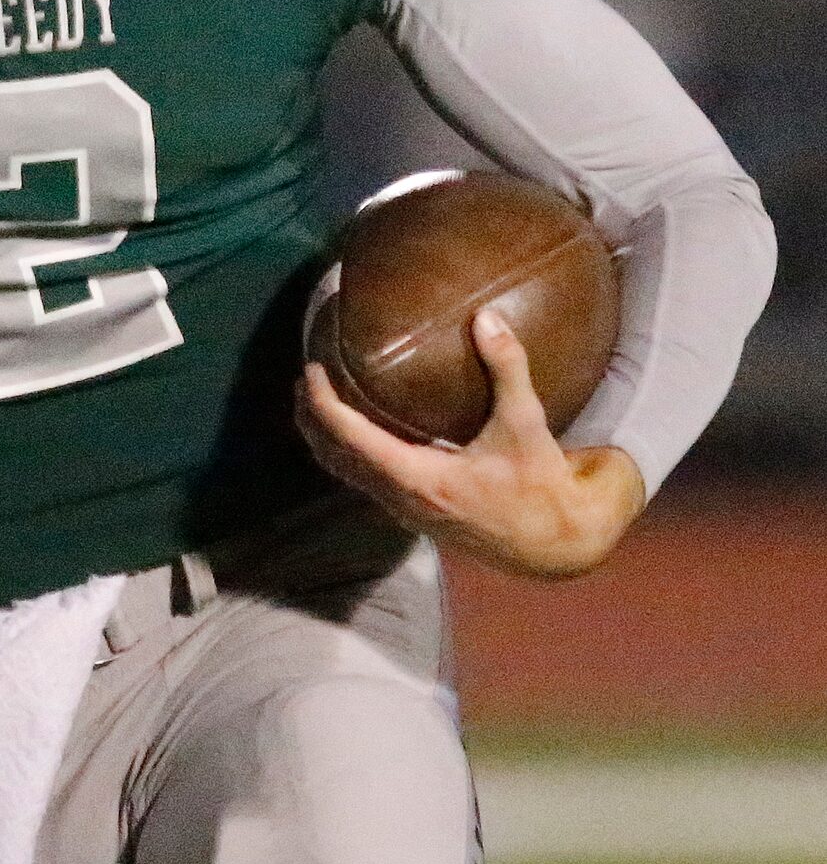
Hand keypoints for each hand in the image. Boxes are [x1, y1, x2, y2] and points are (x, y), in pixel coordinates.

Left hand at [300, 309, 647, 578]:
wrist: (557, 546)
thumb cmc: (541, 487)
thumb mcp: (526, 425)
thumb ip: (507, 369)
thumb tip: (486, 318)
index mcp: (418, 478)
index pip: (350, 438)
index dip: (323, 402)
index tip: (311, 368)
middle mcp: (401, 499)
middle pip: (334, 456)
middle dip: (312, 417)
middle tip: (305, 376)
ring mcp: (404, 511)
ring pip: (346, 473)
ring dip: (325, 436)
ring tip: (318, 396)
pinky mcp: (414, 514)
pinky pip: (364, 480)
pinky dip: (347, 451)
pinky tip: (356, 427)